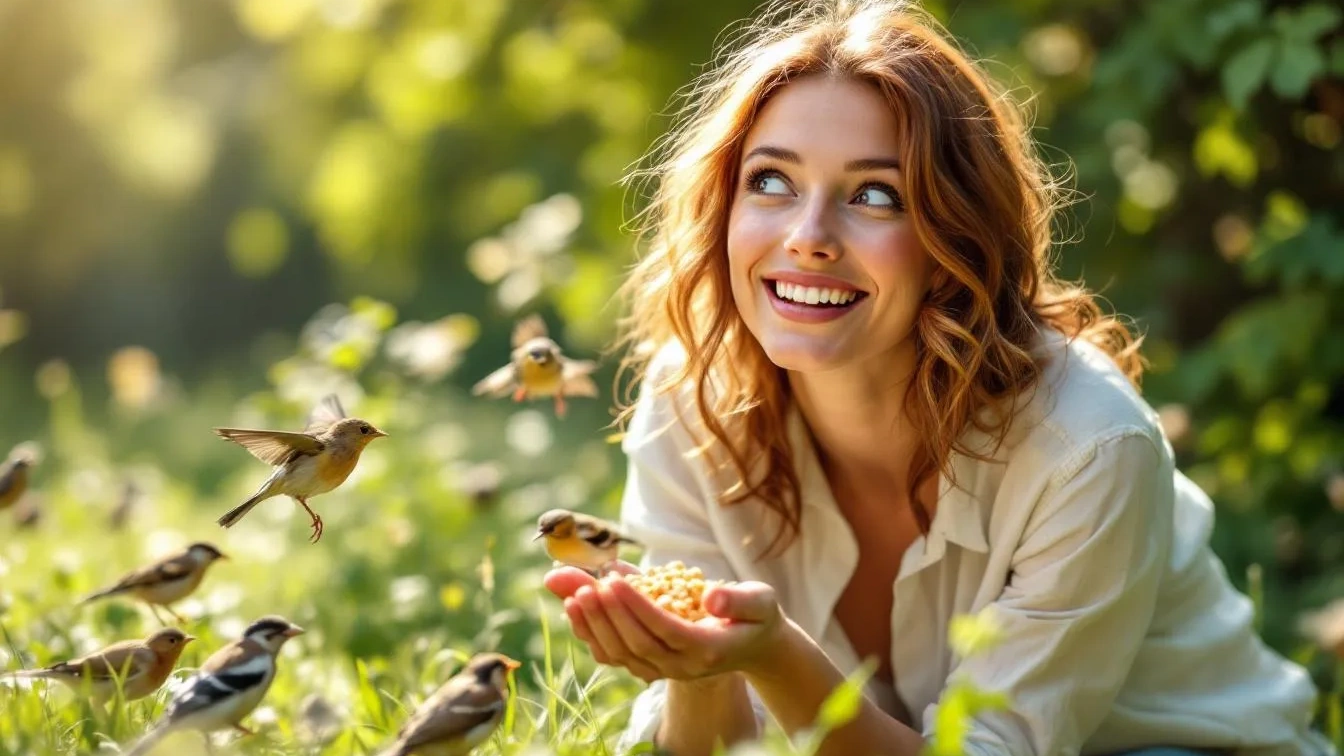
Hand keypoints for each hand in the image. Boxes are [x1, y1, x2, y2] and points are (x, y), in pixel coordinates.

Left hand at [544, 562, 785, 683]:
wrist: (752, 644)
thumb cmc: (754, 614)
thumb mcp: (759, 601)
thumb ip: (738, 598)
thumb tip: (711, 594)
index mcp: (708, 649)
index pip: (665, 629)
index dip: (636, 606)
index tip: (614, 579)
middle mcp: (683, 666)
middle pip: (637, 643)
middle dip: (609, 613)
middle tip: (587, 584)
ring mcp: (663, 671)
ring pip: (620, 654)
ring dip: (594, 624)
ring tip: (573, 592)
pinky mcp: (649, 668)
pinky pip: (614, 657)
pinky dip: (591, 634)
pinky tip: (574, 608)